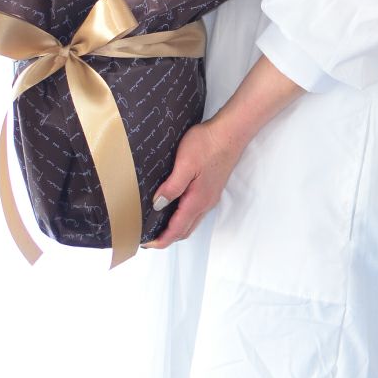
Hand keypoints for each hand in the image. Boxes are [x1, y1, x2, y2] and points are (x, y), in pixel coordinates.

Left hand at [141, 117, 243, 249]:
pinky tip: (174, 206)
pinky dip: (182, 216)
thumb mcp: (185, 164)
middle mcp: (205, 203)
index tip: (147, 244)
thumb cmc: (208, 145)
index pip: (177, 229)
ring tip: (158, 223)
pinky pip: (195, 210)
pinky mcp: (211, 188)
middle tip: (149, 235)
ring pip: (191, 221)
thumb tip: (158, 205)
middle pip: (185, 230)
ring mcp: (210, 196)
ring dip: (175, 227)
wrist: (231, 133)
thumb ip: (172, 187)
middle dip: (167, 237)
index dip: (161, 240)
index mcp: (197, 200)